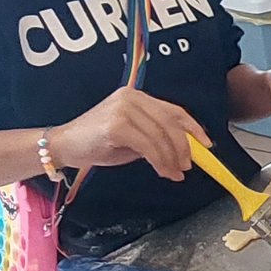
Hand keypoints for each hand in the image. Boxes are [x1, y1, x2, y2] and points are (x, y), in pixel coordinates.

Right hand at [47, 86, 208, 180]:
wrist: (64, 145)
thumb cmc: (97, 142)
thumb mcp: (132, 137)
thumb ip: (155, 137)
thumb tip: (182, 152)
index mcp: (137, 96)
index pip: (173, 110)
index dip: (193, 127)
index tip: (207, 143)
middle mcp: (132, 97)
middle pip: (170, 123)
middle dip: (183, 148)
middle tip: (187, 166)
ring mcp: (123, 109)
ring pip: (161, 136)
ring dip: (171, 159)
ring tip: (174, 173)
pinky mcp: (117, 125)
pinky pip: (148, 146)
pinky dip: (159, 161)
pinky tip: (162, 171)